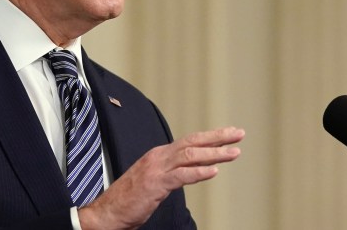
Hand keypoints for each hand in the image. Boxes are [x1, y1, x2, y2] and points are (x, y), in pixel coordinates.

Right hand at [77, 126, 244, 229]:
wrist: (107, 213)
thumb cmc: (130, 200)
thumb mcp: (154, 180)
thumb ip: (171, 172)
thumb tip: (191, 169)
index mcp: (159, 155)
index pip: (190, 141)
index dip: (211, 137)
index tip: (230, 134)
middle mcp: (159, 157)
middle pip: (193, 142)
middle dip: (218, 137)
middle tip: (239, 134)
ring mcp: (156, 169)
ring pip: (190, 155)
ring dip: (215, 153)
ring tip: (234, 152)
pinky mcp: (155, 184)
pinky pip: (181, 176)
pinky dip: (199, 172)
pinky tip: (214, 171)